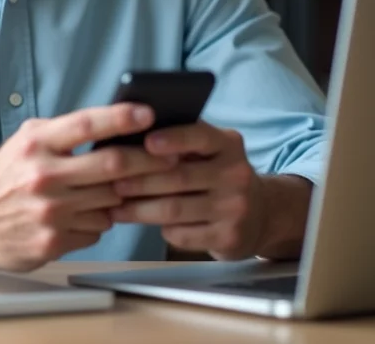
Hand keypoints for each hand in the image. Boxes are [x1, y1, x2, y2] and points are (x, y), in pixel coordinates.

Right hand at [0, 104, 178, 271]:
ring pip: (110, 201)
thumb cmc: (5, 176)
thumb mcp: (28, 141)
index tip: (148, 113)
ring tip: (124, 188)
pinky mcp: (52, 241)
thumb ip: (65, 132)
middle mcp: (43, 176)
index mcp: (37, 144)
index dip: (121, 117)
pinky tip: (86, 214)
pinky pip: (96, 229)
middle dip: (148, 160)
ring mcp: (49, 212)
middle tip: (170, 157)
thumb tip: (116, 122)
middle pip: (112, 165)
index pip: (86, 124)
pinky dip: (99, 220)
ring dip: (122, 195)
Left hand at [109, 121, 268, 260]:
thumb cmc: (220, 176)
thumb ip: (183, 142)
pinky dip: (159, 228)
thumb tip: (131, 138)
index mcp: (229, 145)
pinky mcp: (229, 237)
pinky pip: (183, 234)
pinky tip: (142, 224)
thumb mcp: (213, 151)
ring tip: (115, 207)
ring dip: (140, 209)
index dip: (172, 139)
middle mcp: (236, 174)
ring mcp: (235, 208)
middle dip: (140, 180)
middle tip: (111, 182)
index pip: (200, 137)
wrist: (262, 214)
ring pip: (175, 209)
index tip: (146, 142)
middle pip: (179, 177)